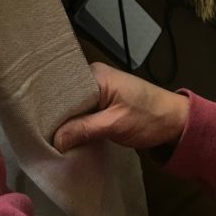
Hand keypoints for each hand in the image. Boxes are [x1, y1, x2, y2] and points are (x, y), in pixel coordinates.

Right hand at [53, 62, 189, 153]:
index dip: (50, 106)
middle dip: (57, 115)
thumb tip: (55, 140)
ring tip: (51, 136)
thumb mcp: (115, 125)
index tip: (38, 124)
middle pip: (66, 96)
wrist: (177, 123)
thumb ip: (85, 129)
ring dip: (68, 121)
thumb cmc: (149, 118)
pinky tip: (68, 134)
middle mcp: (92, 76)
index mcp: (94, 74)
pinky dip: (78, 122)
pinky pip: (83, 110)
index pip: (62, 87)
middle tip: (42, 134)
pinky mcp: (103, 102)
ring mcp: (98, 89)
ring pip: (74, 105)